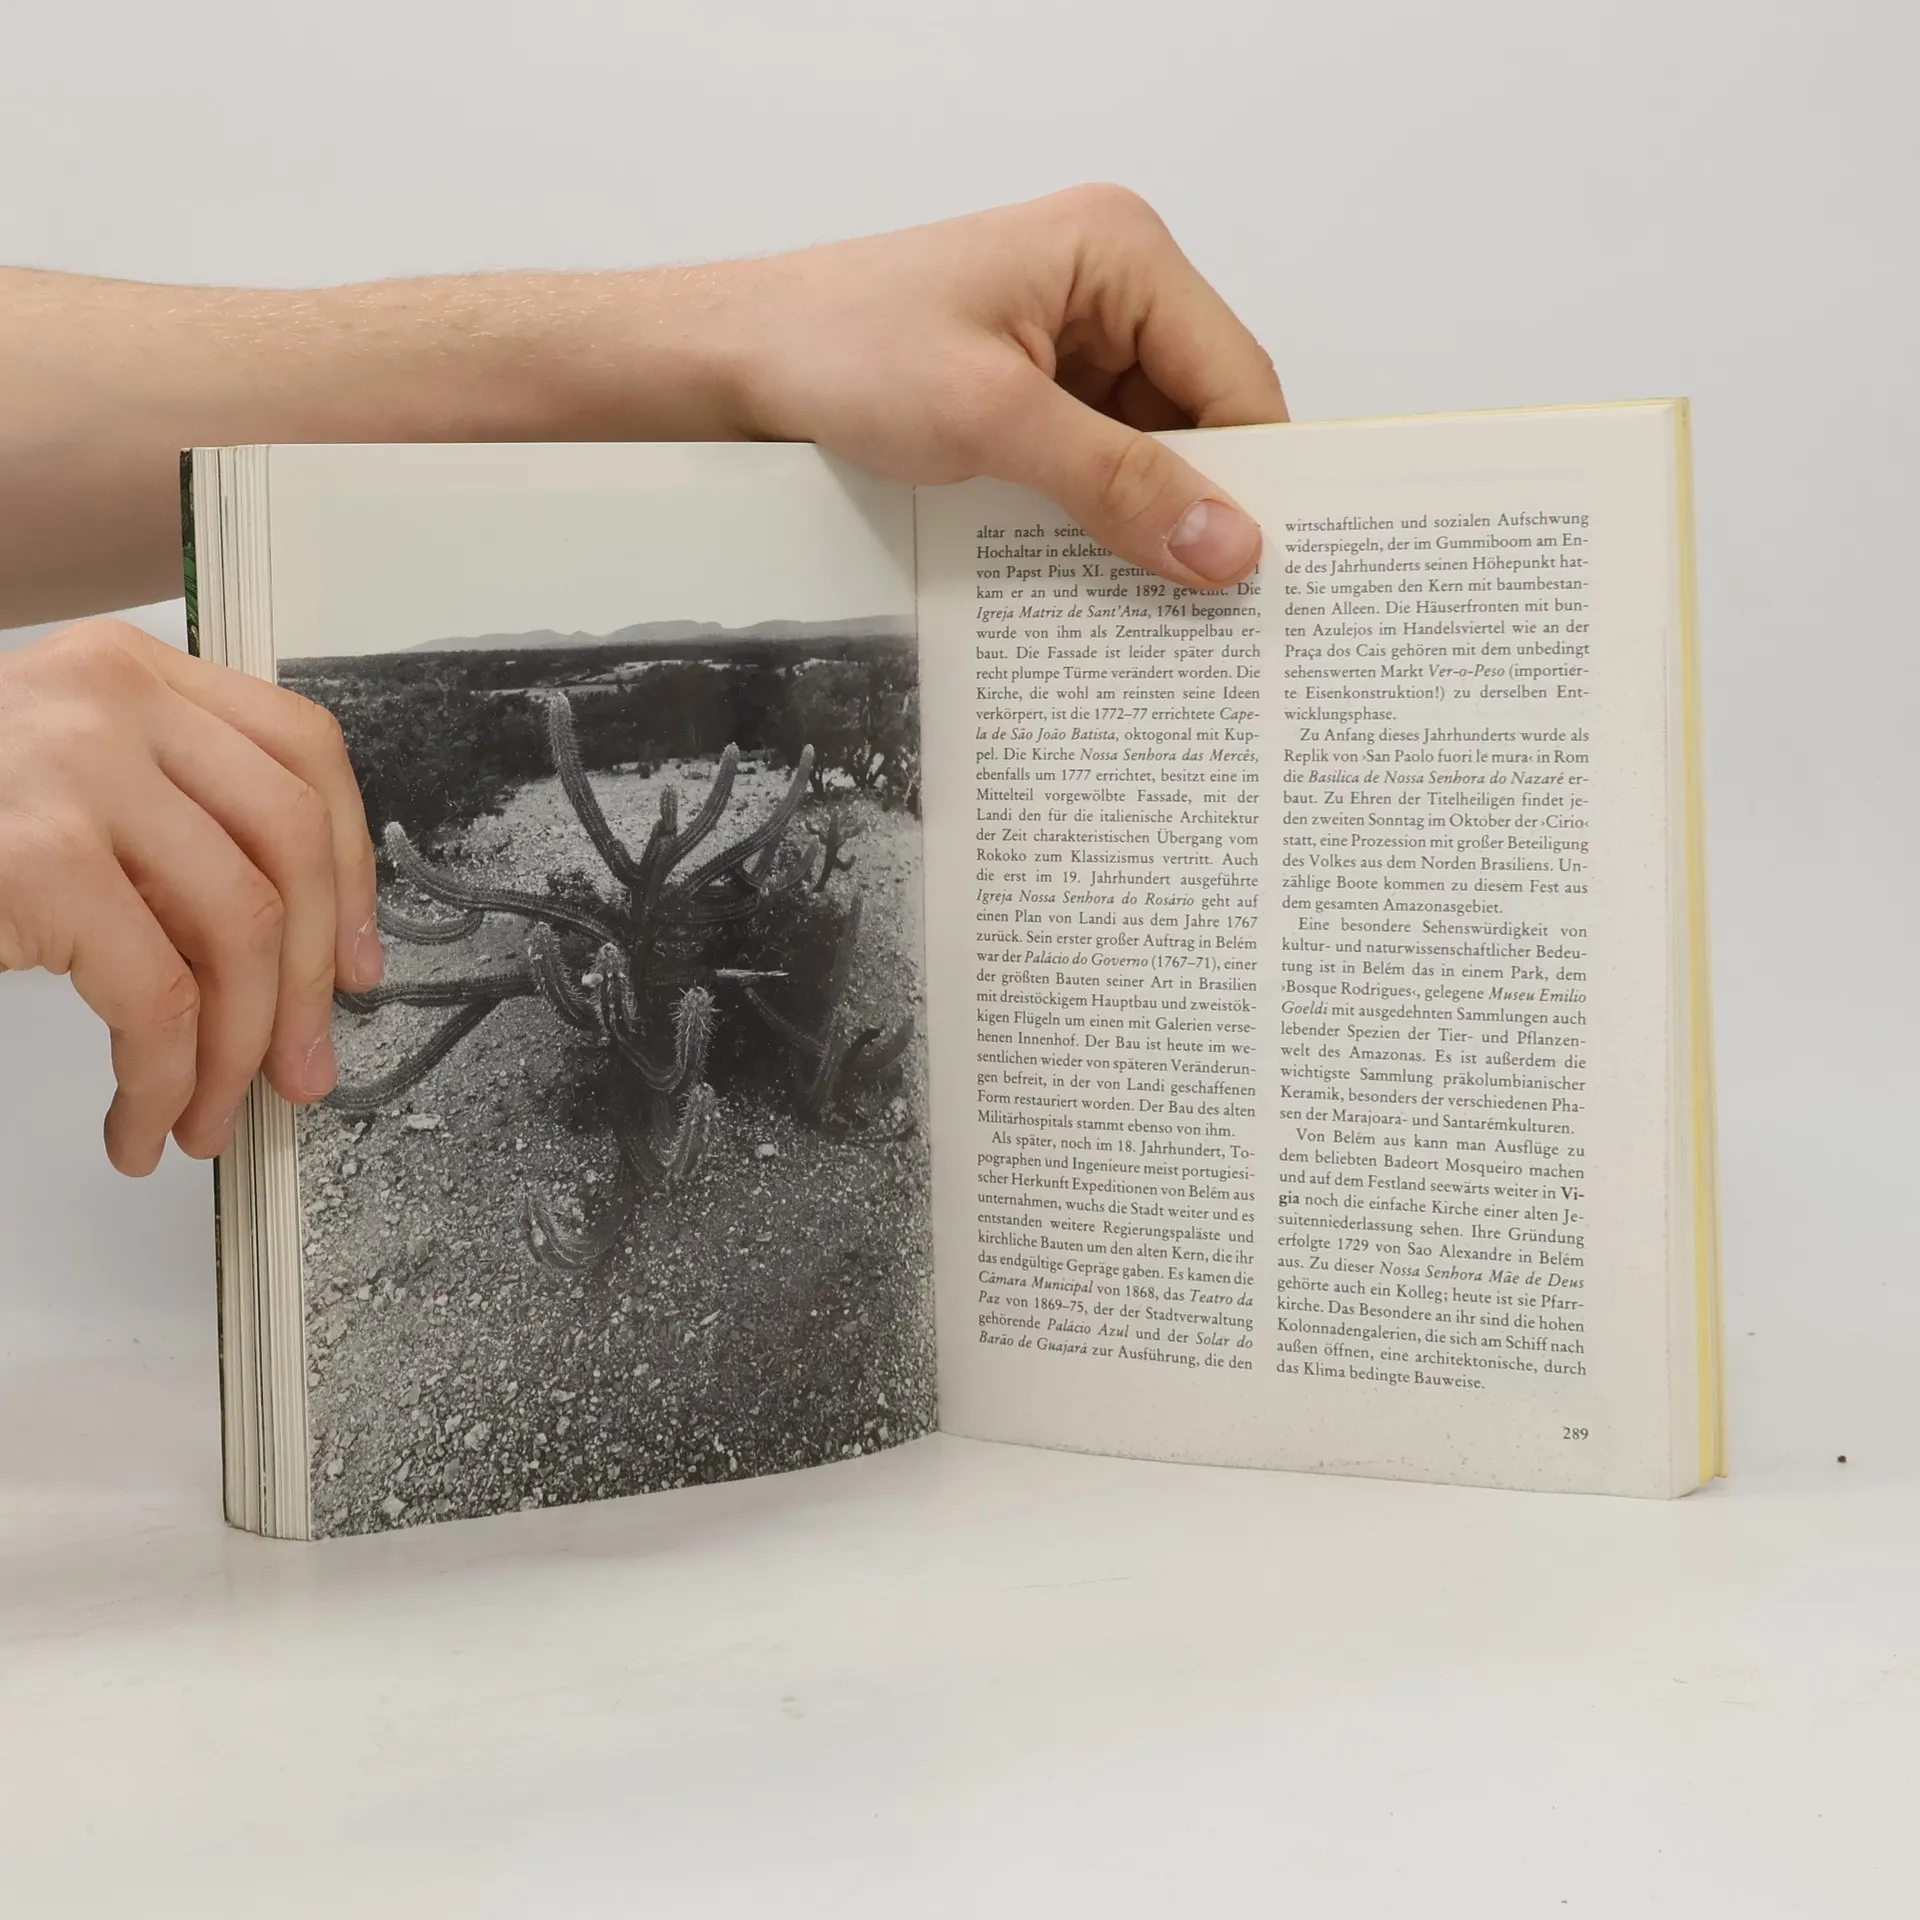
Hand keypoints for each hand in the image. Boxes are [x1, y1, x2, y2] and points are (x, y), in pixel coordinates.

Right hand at [0, 620, 381, 1173]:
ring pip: (240, 927)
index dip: (351, 872)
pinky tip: (142, 1121)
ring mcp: (70, 770)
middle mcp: (110, 699)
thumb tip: (300, 962)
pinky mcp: (36, 858)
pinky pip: (157, 994)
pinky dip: (167, 1079)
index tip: (358, 966)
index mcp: (132, 673)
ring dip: (238, 1050)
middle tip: (302, 1071)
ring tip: (207, 1117)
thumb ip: (171, 832)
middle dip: (312, 981)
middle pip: (290, 842)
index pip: (303, 754)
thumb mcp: (64, 794)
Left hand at [715, 184, 1287, 588]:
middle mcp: (1108, 287)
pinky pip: (1099, 458)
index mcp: (1120, 253)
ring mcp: (1071, 338)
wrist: (735, 363)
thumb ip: (1118, 485)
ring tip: (1152, 597)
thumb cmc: (841, 349)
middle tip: (1213, 600)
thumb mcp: (993, 421)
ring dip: (1146, 517)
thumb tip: (1228, 546)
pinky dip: (1100, 513)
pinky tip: (1095, 570)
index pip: (1234, 375)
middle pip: (1201, 413)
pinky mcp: (1035, 387)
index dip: (1256, 476)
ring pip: (1152, 447)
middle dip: (1200, 501)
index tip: (1260, 571)